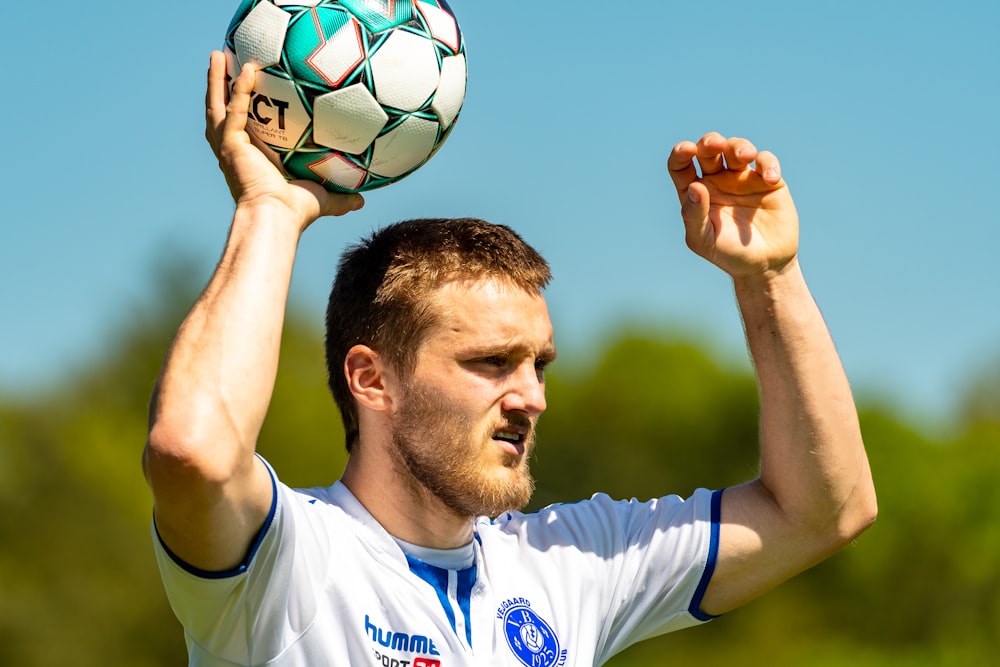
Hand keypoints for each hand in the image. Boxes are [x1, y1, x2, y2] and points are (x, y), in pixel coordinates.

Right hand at [204, 51, 363, 230]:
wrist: (277, 217)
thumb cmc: (295, 212)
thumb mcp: (322, 198)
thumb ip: (340, 197)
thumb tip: (362, 201)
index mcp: (248, 161)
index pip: (239, 130)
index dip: (237, 111)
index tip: (242, 92)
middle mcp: (233, 153)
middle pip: (220, 112)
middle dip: (218, 87)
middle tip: (222, 61)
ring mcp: (229, 148)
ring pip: (217, 106)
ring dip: (216, 80)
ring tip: (218, 55)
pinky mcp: (231, 145)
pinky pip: (236, 110)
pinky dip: (240, 90)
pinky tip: (249, 68)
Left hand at [667, 133, 797, 277]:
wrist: (764, 265)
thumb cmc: (727, 254)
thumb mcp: (703, 240)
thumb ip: (694, 215)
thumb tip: (694, 186)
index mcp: (695, 191)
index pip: (681, 165)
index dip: (680, 153)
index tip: (686, 150)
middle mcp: (717, 180)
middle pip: (709, 149)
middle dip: (710, 142)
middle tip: (715, 145)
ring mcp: (742, 178)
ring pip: (737, 148)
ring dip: (739, 146)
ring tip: (745, 156)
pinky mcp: (768, 181)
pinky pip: (766, 161)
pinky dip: (768, 164)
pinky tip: (771, 179)